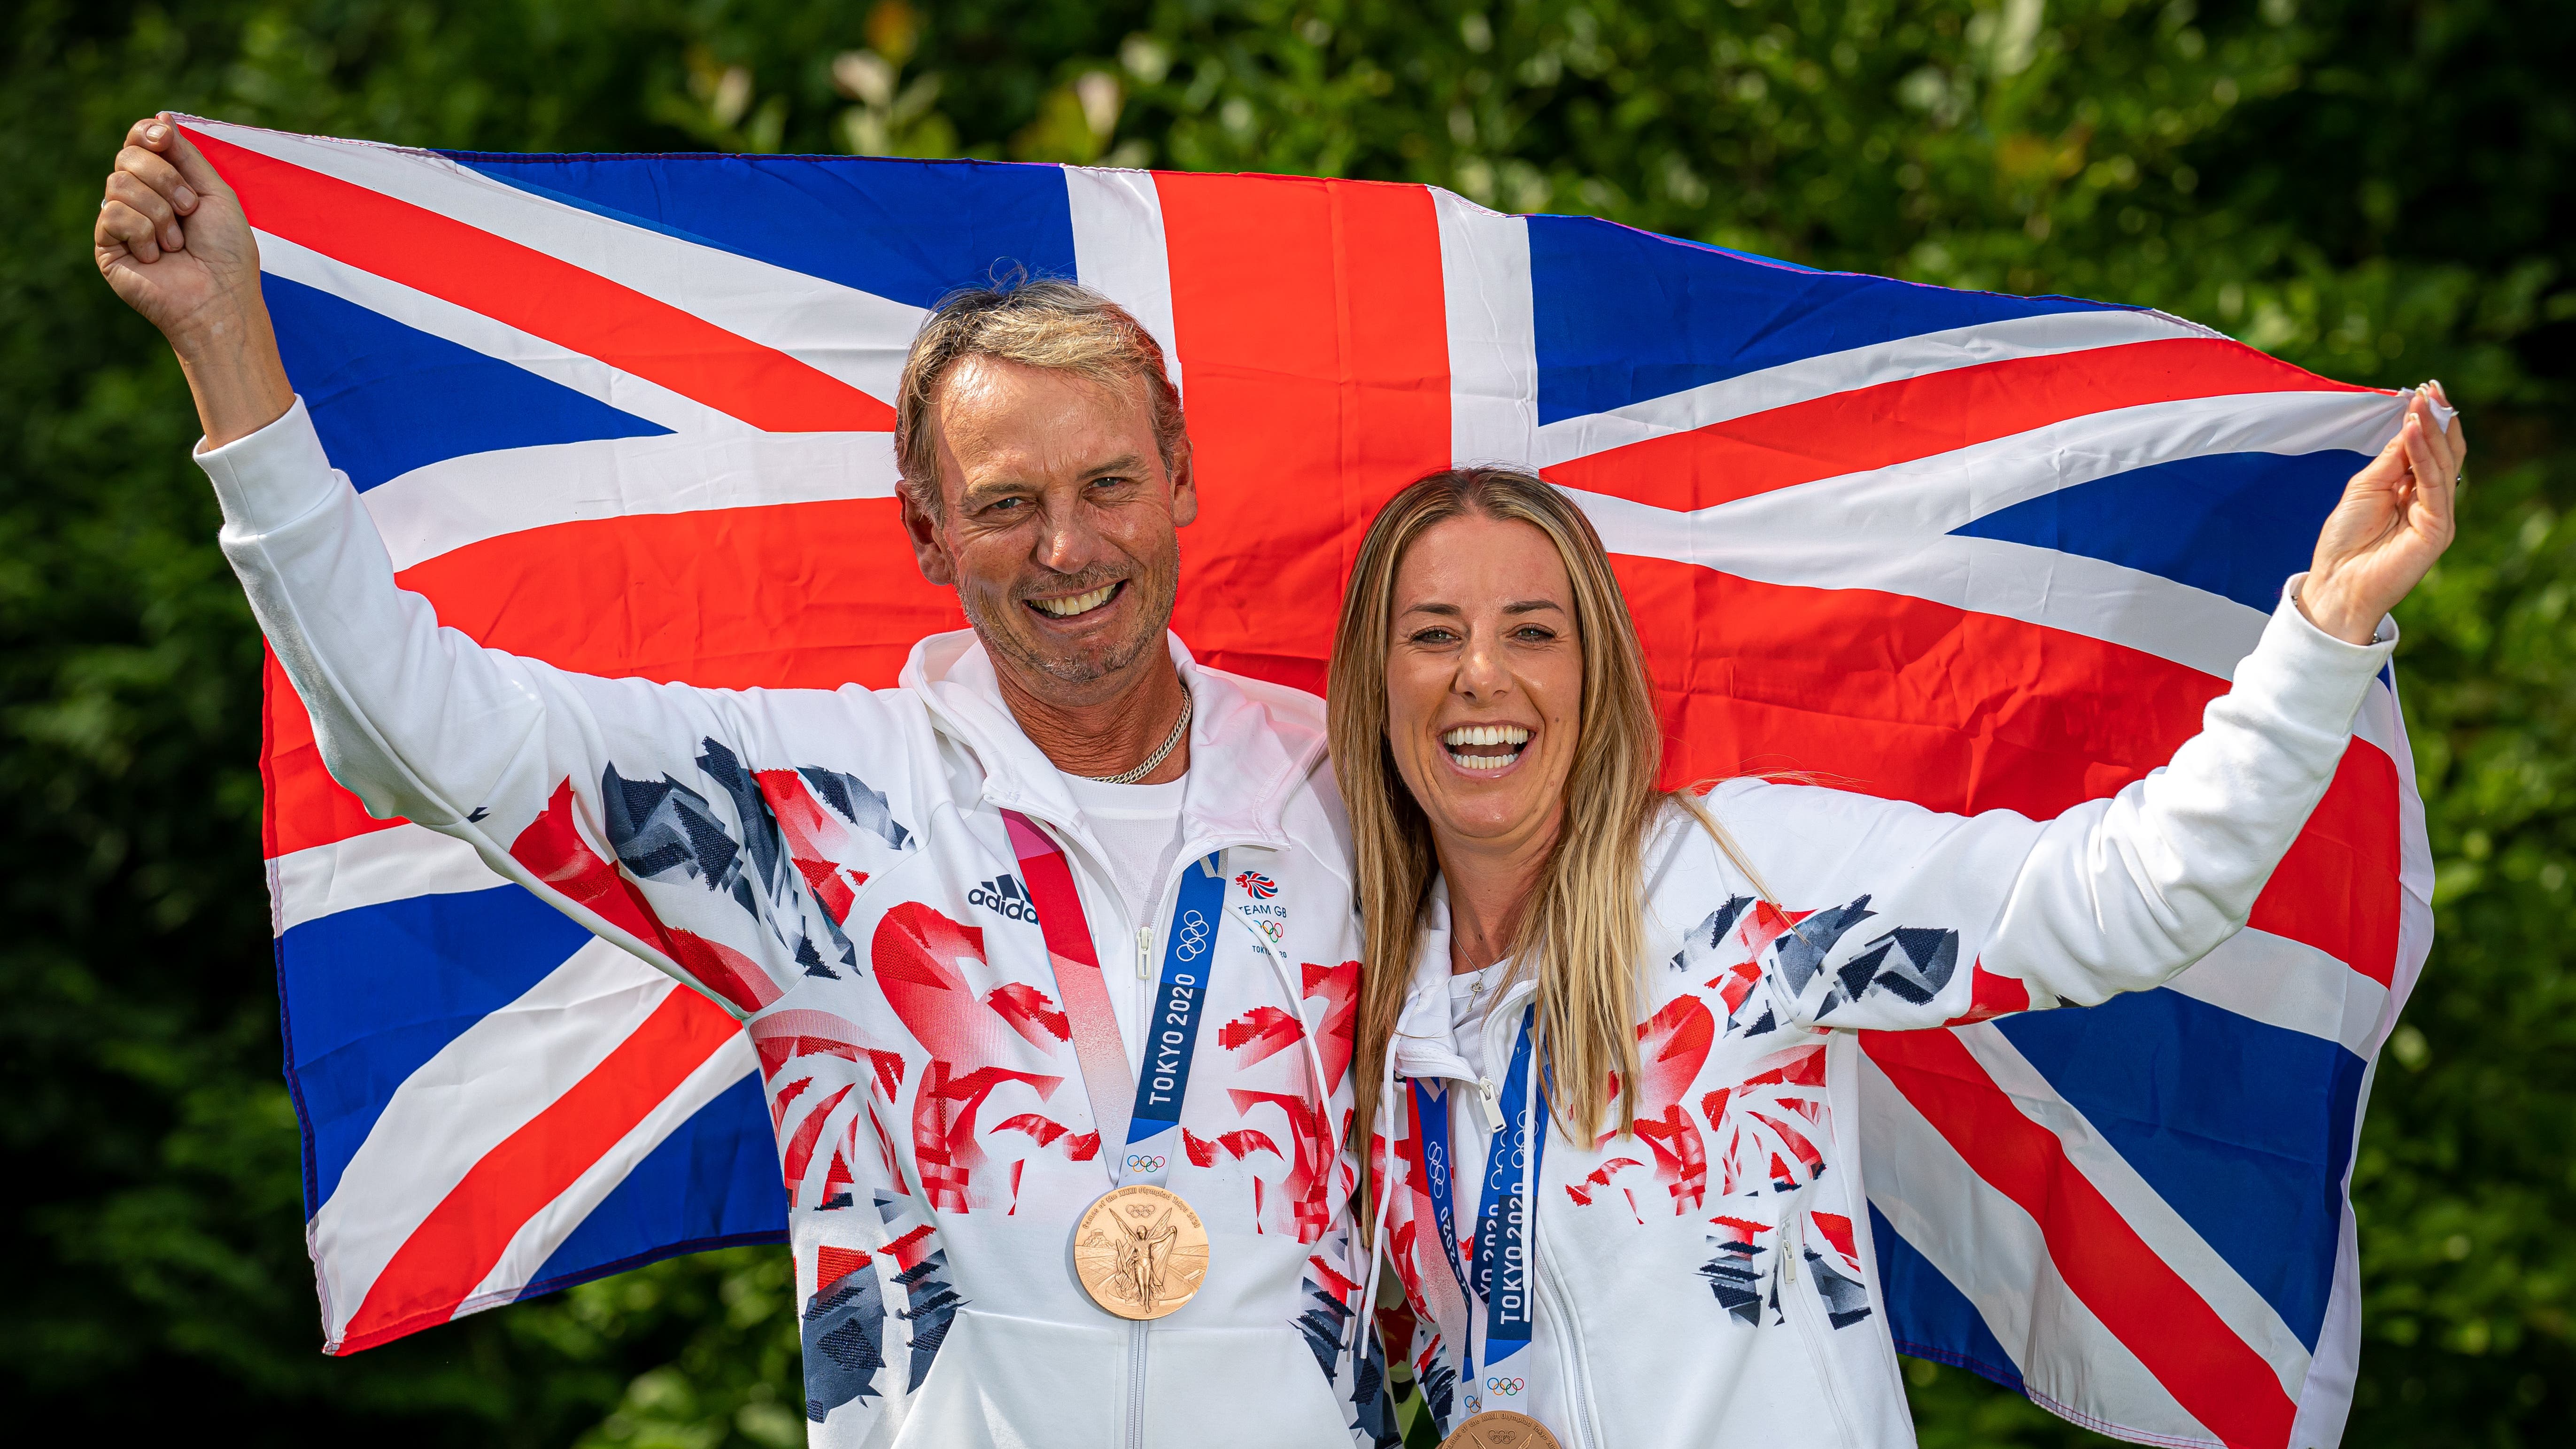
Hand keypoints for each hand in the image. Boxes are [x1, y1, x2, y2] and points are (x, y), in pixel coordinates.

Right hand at [94, 114, 291, 445]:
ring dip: (160, 212)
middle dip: (166, 180)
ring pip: (119, 183)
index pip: (138, 142)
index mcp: (163, 185)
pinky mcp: (106, 246)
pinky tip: (156, 256)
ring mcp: (119, 222)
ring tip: (177, 242)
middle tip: (189, 211)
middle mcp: (137, 199)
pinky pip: (113, 213)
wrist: (222, 299)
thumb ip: (187, 156)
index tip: (164, 137)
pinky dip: (144, 232)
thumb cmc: (227, 252)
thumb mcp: (214, 194)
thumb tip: (161, 116)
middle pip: (127, 157)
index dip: (147, 133)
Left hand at [2299, 383, 2465, 644]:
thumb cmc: (2345, 540)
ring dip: (2432, 431)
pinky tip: (2414, 432)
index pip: (2428, 450)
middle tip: (2431, 389)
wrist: (2337, 582)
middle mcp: (2429, 501)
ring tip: (2422, 402)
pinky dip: (2424, 455)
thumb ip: (2391, 459)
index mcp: (2412, 491)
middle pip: (2443, 453)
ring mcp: (2437, 515)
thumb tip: (2410, 424)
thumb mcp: (2364, 487)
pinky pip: (2433, 484)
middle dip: (2437, 419)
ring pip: (2442, 464)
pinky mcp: (2438, 528)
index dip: (2427, 421)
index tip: (2422, 392)